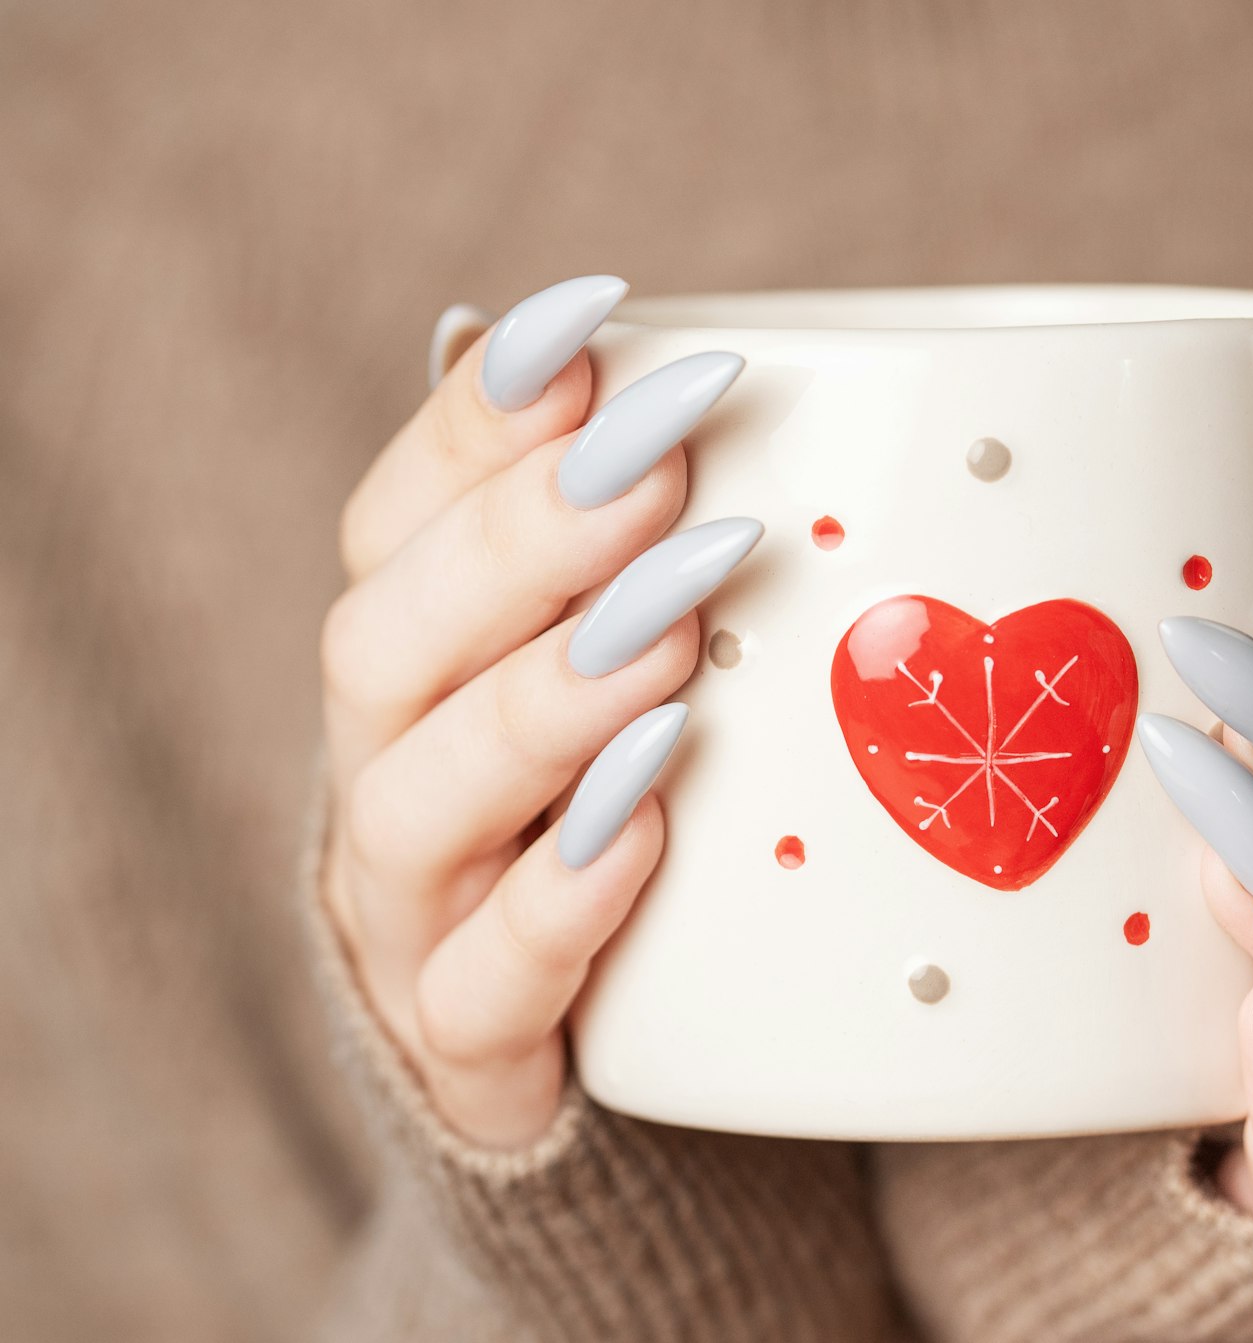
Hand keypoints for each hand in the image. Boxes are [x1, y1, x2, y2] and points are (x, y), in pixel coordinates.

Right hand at [320, 276, 756, 1147]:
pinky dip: (554, 908)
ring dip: (537, 708)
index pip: (397, 519)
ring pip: (414, 806)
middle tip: (658, 468)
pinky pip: (480, 991)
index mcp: (412, 660)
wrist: (576, 1038)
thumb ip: (619, 539)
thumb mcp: (613, 658)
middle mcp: (387, 770)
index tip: (596, 326)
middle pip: (386, 642)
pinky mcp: (471, 1046)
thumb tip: (631, 352)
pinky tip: (647, 833)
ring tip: (665, 642)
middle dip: (520, 545)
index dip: (481, 423)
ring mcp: (414, 915)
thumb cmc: (603, 801)